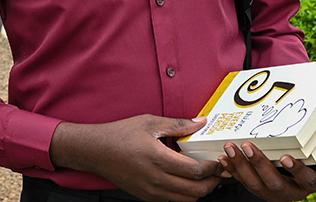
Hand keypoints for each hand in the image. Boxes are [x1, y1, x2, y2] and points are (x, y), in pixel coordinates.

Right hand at [50, 115, 222, 201]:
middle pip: (196, 190)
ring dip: (200, 190)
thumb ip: (178, 124)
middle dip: (212, 182)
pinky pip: (173, 201)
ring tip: (203, 177)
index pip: (197, 171)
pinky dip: (184, 194)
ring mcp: (151, 191)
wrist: (96, 151)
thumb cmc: (120, 135)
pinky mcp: (146, 196)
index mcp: (159, 159)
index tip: (219, 160)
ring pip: (186, 199)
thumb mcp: (149, 122)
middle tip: (218, 171)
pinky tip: (184, 180)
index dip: (213, 168)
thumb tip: (201, 122)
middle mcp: (156, 179)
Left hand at [217, 142, 315, 200]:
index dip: (297, 170)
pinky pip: (244, 183)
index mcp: (309, 183)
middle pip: (276, 184)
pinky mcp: (260, 191)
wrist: (297, 177)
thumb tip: (295, 119)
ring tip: (231, 149)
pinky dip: (233, 169)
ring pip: (257, 186)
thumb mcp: (309, 153)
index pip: (308, 179)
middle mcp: (292, 192)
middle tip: (248, 147)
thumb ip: (302, 144)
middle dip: (259, 165)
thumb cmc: (304, 160)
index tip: (286, 157)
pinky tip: (225, 159)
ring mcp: (275, 195)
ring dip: (241, 166)